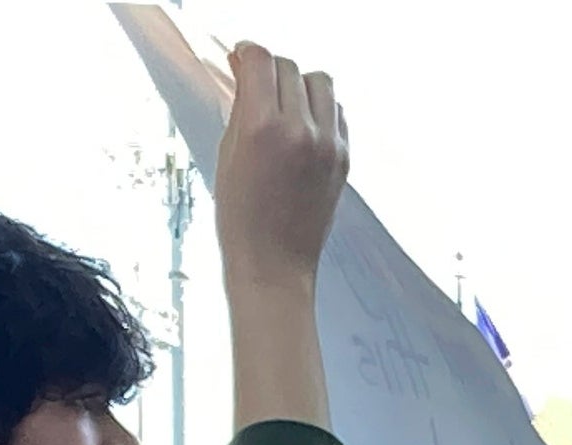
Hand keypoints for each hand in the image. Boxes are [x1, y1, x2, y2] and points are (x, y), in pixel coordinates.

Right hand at [210, 42, 345, 296]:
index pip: (261, 60)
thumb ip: (240, 107)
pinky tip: (303, 125)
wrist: (274, 265)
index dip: (247, 52)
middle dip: (270, 69)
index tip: (241, 57)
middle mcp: (300, 130)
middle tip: (257, 85)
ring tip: (284, 103)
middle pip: (289, 67)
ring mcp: (328, 144)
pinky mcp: (344, 157)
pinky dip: (320, 108)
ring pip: (320, 81)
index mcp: (262, 128)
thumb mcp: (227, 155)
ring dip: (299, 83)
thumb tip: (245, 70)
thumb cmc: (241, 217)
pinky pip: (336, 111)